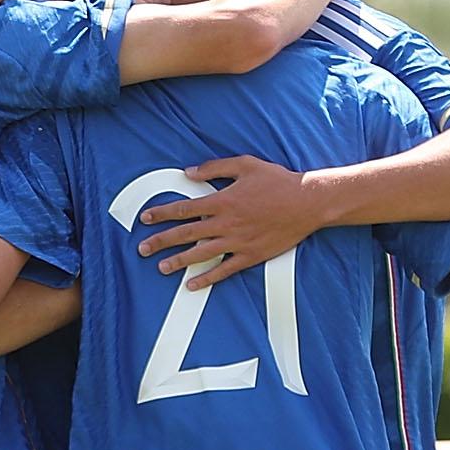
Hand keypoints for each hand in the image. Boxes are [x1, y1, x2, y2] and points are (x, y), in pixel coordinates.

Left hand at [134, 156, 324, 285]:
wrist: (307, 202)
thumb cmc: (277, 181)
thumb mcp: (245, 165)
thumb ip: (215, 168)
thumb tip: (189, 172)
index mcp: (222, 201)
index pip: (184, 209)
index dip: (162, 214)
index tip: (146, 219)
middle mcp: (226, 223)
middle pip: (186, 234)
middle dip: (161, 241)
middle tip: (142, 249)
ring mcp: (237, 242)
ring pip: (201, 254)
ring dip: (178, 261)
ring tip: (161, 267)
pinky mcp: (250, 255)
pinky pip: (224, 270)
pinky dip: (207, 278)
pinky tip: (192, 284)